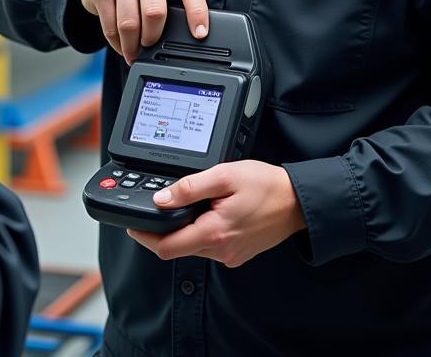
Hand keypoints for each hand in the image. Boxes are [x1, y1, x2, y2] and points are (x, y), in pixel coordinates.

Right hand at [78, 0, 207, 62]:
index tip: (199, 35)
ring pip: (129, 24)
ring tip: (135, 52)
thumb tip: (193, 34)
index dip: (197, 14)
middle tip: (151, 46)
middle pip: (154, 12)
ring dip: (133, 46)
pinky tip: (121, 44)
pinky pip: (110, 26)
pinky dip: (117, 43)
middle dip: (153, 37)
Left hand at [126, 161, 305, 267]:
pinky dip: (200, 231)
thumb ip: (189, 188)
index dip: (145, 235)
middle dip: (161, 231)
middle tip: (154, 209)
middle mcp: (221, 251)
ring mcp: (230, 254)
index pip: (166, 247)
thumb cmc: (265, 186)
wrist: (298, 201)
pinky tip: (205, 212)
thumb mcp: (223, 175)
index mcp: (213, 233)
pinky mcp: (238, 252)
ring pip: (193, 247)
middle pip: (177, 248)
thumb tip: (161, 198)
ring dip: (183, 229)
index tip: (132, 224)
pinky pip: (210, 245)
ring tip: (183, 204)